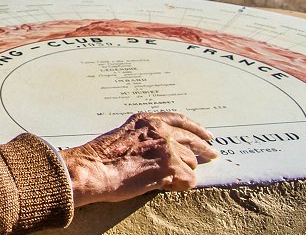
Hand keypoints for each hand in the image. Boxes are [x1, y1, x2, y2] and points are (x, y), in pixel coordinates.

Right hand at [60, 112, 217, 205]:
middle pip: (192, 138)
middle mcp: (159, 129)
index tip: (205, 135)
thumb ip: (144, 137)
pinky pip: (188, 179)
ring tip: (170, 179)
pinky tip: (168, 186)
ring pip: (191, 162)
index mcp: (146, 120)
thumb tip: (159, 151)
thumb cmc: (101, 157)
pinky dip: (180, 185)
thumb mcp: (124, 136)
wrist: (93, 169)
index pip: (178, 119)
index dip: (195, 128)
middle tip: (212, 154)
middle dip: (203, 148)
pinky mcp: (170, 167)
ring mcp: (166, 147)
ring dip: (183, 172)